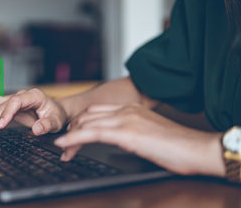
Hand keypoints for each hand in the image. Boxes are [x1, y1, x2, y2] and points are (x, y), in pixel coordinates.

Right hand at [0, 88, 67, 144]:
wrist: (56, 112)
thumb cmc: (56, 115)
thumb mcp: (56, 121)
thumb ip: (47, 125)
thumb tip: (36, 129)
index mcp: (33, 96)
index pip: (16, 101)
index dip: (7, 112)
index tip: (1, 126)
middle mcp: (20, 95)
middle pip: (1, 104)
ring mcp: (12, 100)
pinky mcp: (7, 106)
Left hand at [55, 103, 224, 176]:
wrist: (197, 148)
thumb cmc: (177, 145)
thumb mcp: (149, 133)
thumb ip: (132, 131)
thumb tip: (121, 139)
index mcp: (131, 108)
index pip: (96, 111)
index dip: (81, 122)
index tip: (73, 133)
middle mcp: (125, 110)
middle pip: (88, 115)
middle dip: (73, 129)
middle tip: (64, 143)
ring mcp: (125, 119)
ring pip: (87, 124)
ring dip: (70, 136)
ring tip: (61, 147)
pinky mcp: (126, 133)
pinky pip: (92, 134)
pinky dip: (74, 139)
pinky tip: (64, 145)